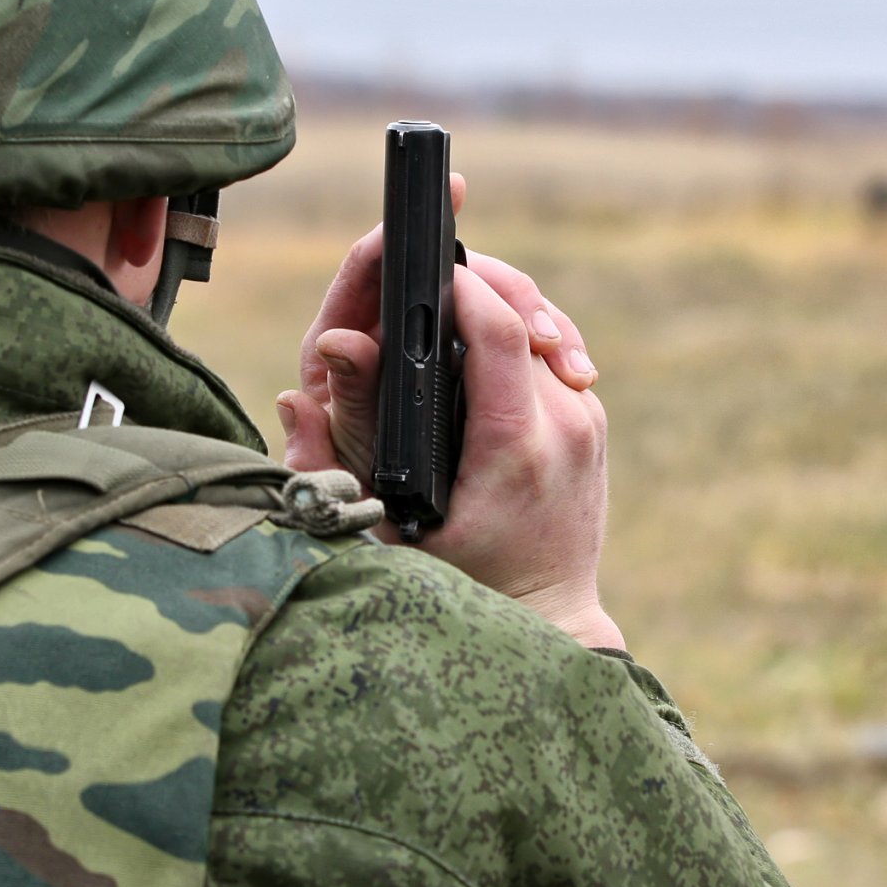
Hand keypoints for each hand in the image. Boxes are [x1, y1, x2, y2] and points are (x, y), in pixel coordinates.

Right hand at [276, 175, 621, 649]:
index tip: (417, 265)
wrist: (547, 620)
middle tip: (426, 272)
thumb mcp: (384, 531)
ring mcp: (585, 422)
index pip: (496, 330)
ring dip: (499, 302)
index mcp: (513, 448)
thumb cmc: (459, 585)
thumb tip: (294, 396)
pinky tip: (478, 338)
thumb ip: (333, 464)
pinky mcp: (592, 424)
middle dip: (475, 280)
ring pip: (544, 326)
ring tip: (450, 296)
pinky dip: (518, 334)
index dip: (457, 284)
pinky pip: (554, 355)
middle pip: (524, 314)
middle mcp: (562, 427)